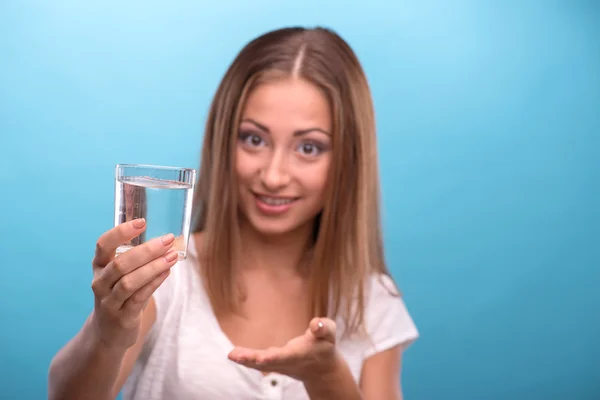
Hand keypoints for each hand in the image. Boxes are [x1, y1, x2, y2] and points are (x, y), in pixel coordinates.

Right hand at [90, 219, 178, 350]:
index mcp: (99, 266)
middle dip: (146, 250)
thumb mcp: (122, 275)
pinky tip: (167, 272)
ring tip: (172, 256)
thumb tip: (167, 241)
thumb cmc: (120, 296)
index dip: (121, 232)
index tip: (142, 222)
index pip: (103, 245)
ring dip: (153, 267)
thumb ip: (137, 258)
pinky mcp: (122, 317)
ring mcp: (109, 301)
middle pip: (120, 264)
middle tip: (167, 240)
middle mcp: (100, 283)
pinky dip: (154, 283)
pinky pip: (138, 298)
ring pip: (128, 282)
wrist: (108, 333)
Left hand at [228, 318, 339, 382]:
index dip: (274, 357)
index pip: (286, 356)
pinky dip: (247, 360)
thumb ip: (324, 327)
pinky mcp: (274, 363)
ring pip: (261, 364)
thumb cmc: (325, 345)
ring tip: (231, 355)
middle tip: (235, 356)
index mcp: (301, 354)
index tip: (260, 357)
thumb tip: (316, 324)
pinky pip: (258, 363)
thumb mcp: (330, 333)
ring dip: (246, 360)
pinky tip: (234, 355)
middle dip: (252, 360)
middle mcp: (288, 362)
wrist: (322, 369)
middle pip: (268, 362)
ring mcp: (280, 365)